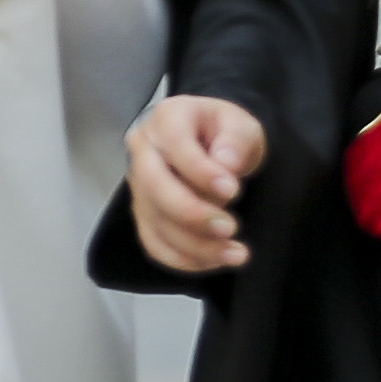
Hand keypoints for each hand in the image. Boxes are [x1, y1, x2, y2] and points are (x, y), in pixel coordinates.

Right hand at [128, 94, 268, 273]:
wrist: (212, 143)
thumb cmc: (224, 132)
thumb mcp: (241, 124)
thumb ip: (236, 140)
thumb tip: (226, 164)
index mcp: (166, 120)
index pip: (174, 146)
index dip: (200, 172)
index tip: (233, 189)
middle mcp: (143, 151)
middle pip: (154, 187)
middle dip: (192, 213)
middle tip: (230, 228)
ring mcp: (139, 186)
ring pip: (155, 221)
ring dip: (195, 245)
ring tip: (236, 254)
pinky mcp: (145, 214)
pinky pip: (154, 243)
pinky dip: (183, 259)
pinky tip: (214, 261)